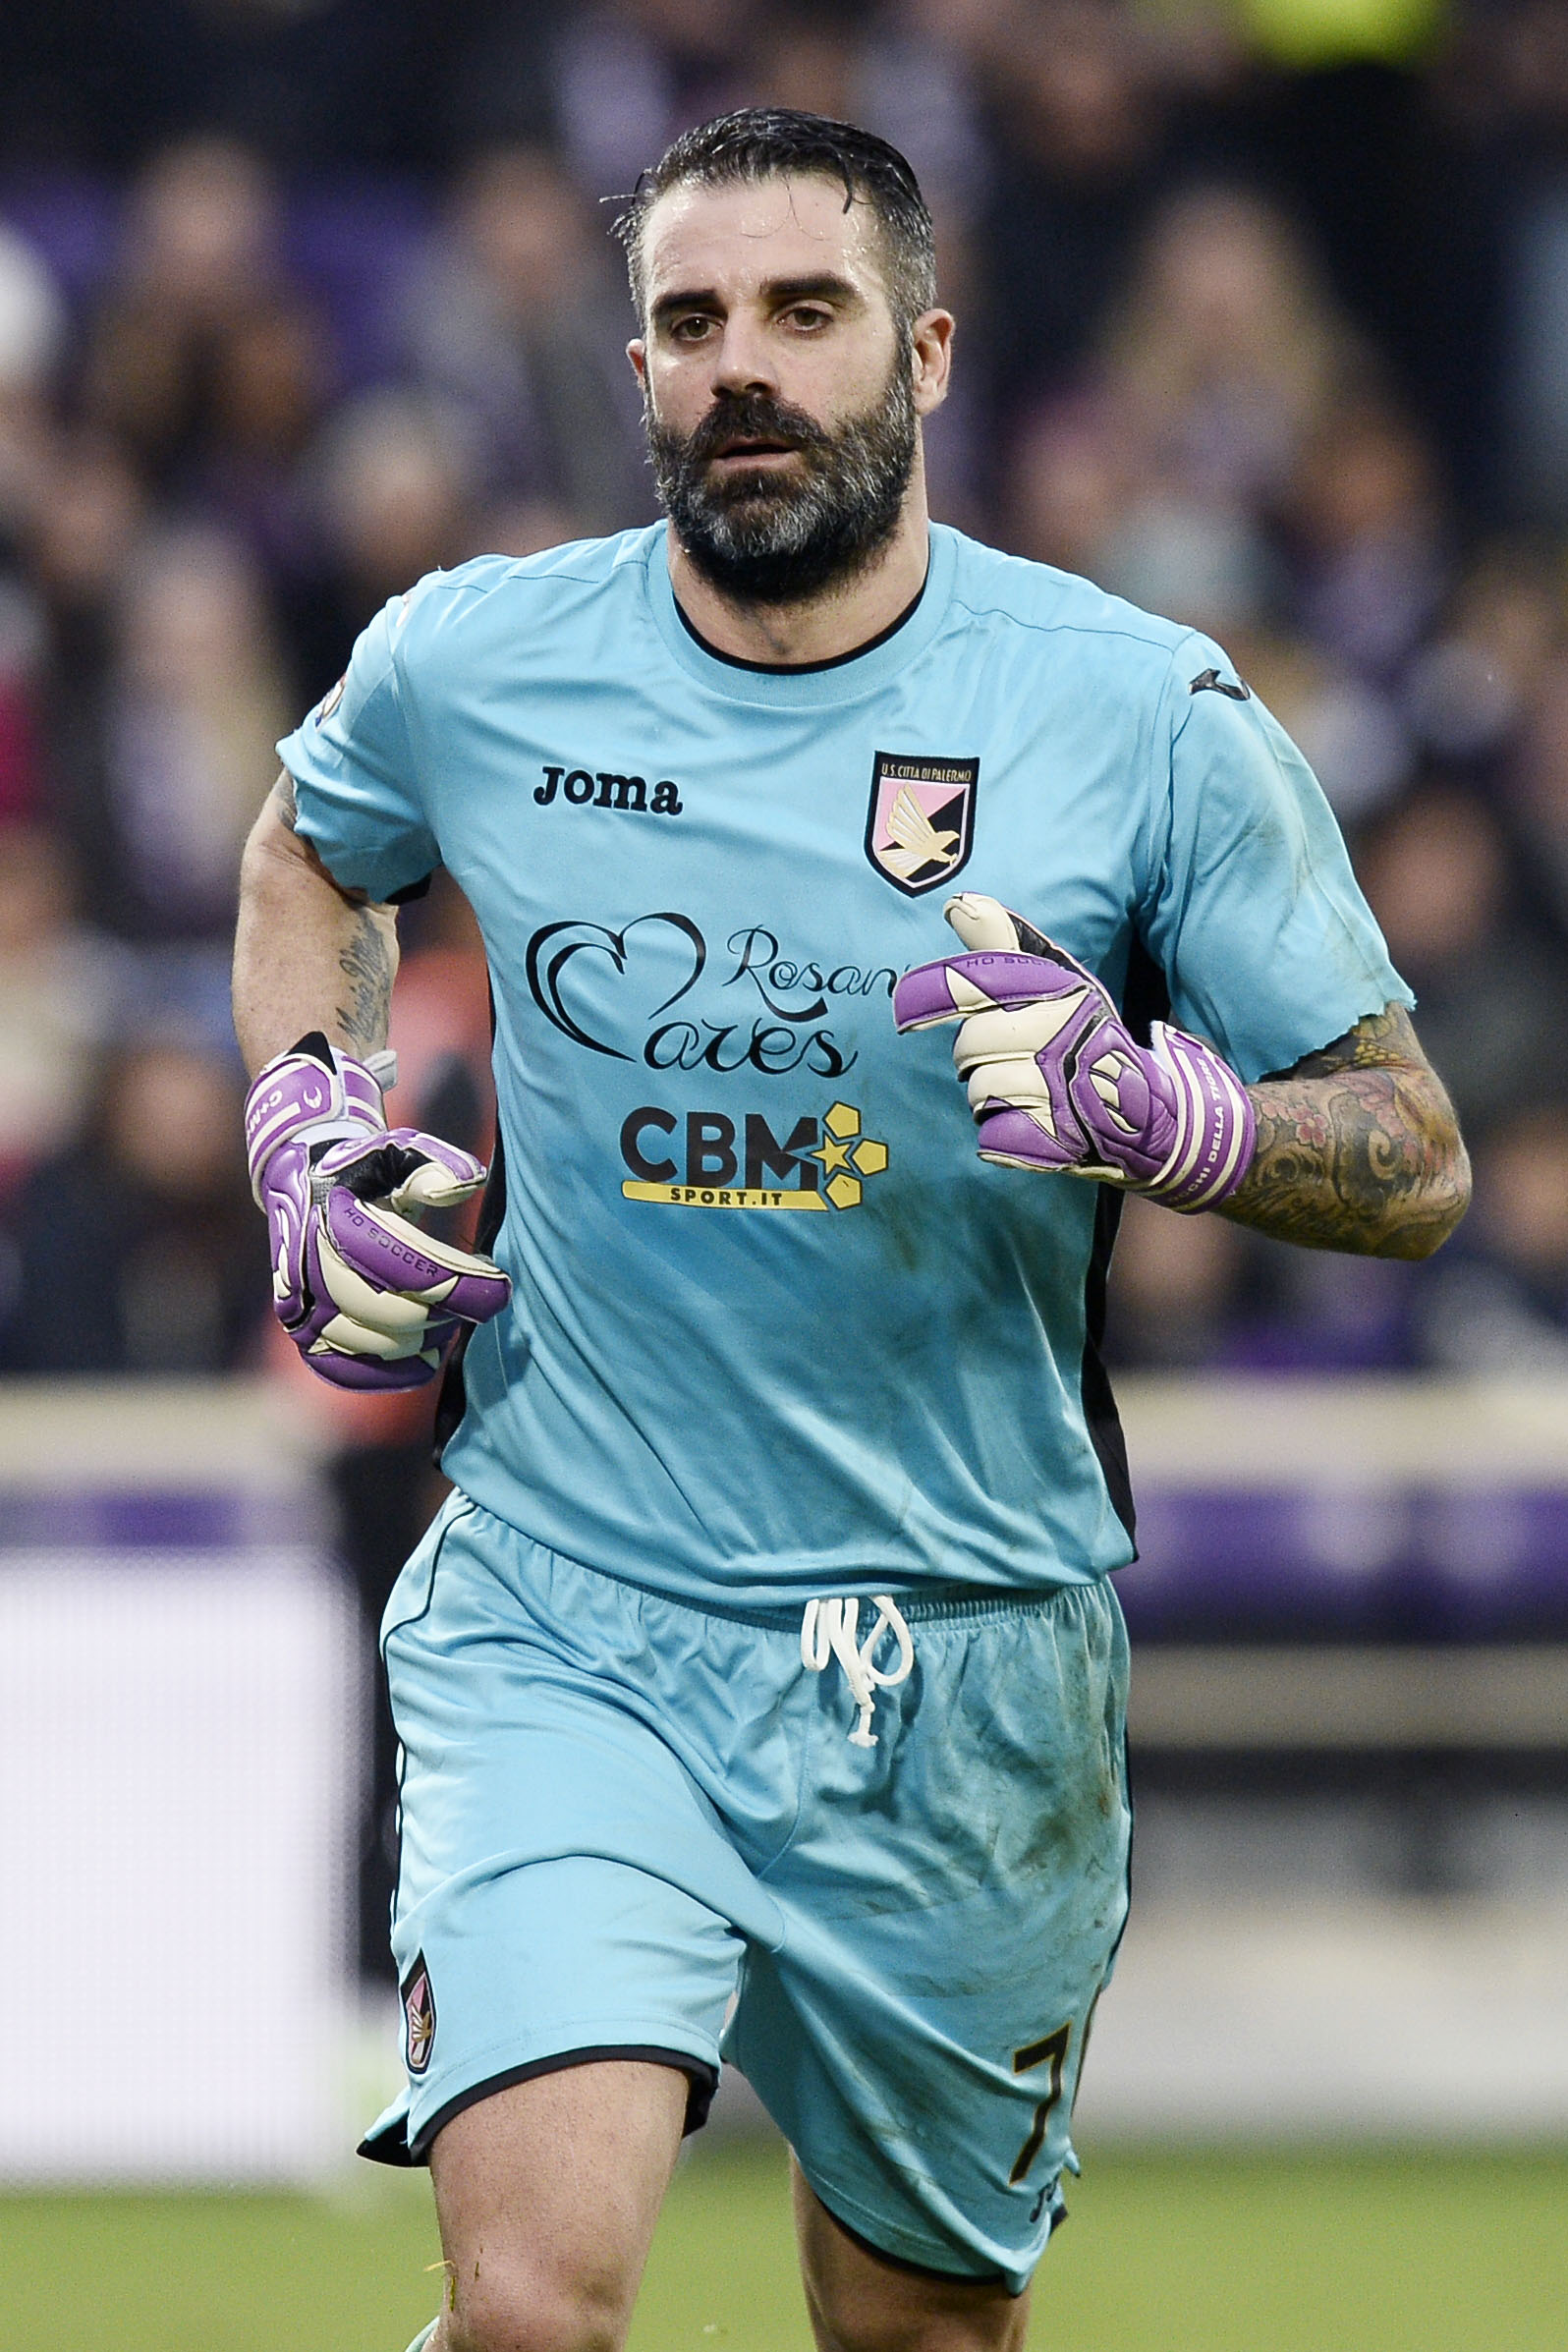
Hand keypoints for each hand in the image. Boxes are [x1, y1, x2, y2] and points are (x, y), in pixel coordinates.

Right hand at [244, 1033, 510, 1388]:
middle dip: (446, 1313)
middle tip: (477, 1300)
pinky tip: (426, 1359)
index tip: (500, 1288)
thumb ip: (436, 1164)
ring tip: (450, 1318)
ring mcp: (301, 1305)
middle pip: (395, 1314)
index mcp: (334, 1218)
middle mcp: (309, 1266)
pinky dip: (389, 1374)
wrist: (302, 1183)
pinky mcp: (302, 1332)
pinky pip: (344, 1371)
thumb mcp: (399, 1150)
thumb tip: (467, 1184)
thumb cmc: (366, 1168)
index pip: (408, 1268)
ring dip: (425, 1340)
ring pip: (375, 1346)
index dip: (460, 1285)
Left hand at [892, 895, 1255, 1210]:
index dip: (930, 995)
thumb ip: (1003, 945)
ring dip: (992, 1095)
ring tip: (1029, 1089)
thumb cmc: (1088, 1038)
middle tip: (1010, 1057)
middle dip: (978, 1055)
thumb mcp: (1058, 982)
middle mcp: (1056, 1036)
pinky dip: (1005, 1134)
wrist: (1151, 1112)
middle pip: (968, 1046)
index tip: (903, 1014)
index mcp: (1056, 992)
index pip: (974, 984)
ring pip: (979, 1091)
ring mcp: (1058, 1089)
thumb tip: (956, 905)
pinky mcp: (1056, 1139)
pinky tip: (1032, 1123)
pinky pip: (994, 1135)